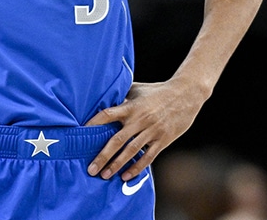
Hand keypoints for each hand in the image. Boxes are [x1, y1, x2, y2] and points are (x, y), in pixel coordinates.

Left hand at [83, 79, 205, 180]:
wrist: (186, 94)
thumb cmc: (158, 91)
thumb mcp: (138, 89)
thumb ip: (121, 96)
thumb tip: (102, 99)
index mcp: (131, 106)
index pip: (107, 115)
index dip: (93, 124)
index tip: (80, 135)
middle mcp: (139, 120)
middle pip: (117, 140)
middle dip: (103, 156)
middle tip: (91, 169)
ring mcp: (152, 131)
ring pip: (131, 151)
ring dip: (117, 165)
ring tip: (105, 175)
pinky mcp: (162, 140)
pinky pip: (148, 157)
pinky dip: (136, 168)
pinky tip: (126, 176)